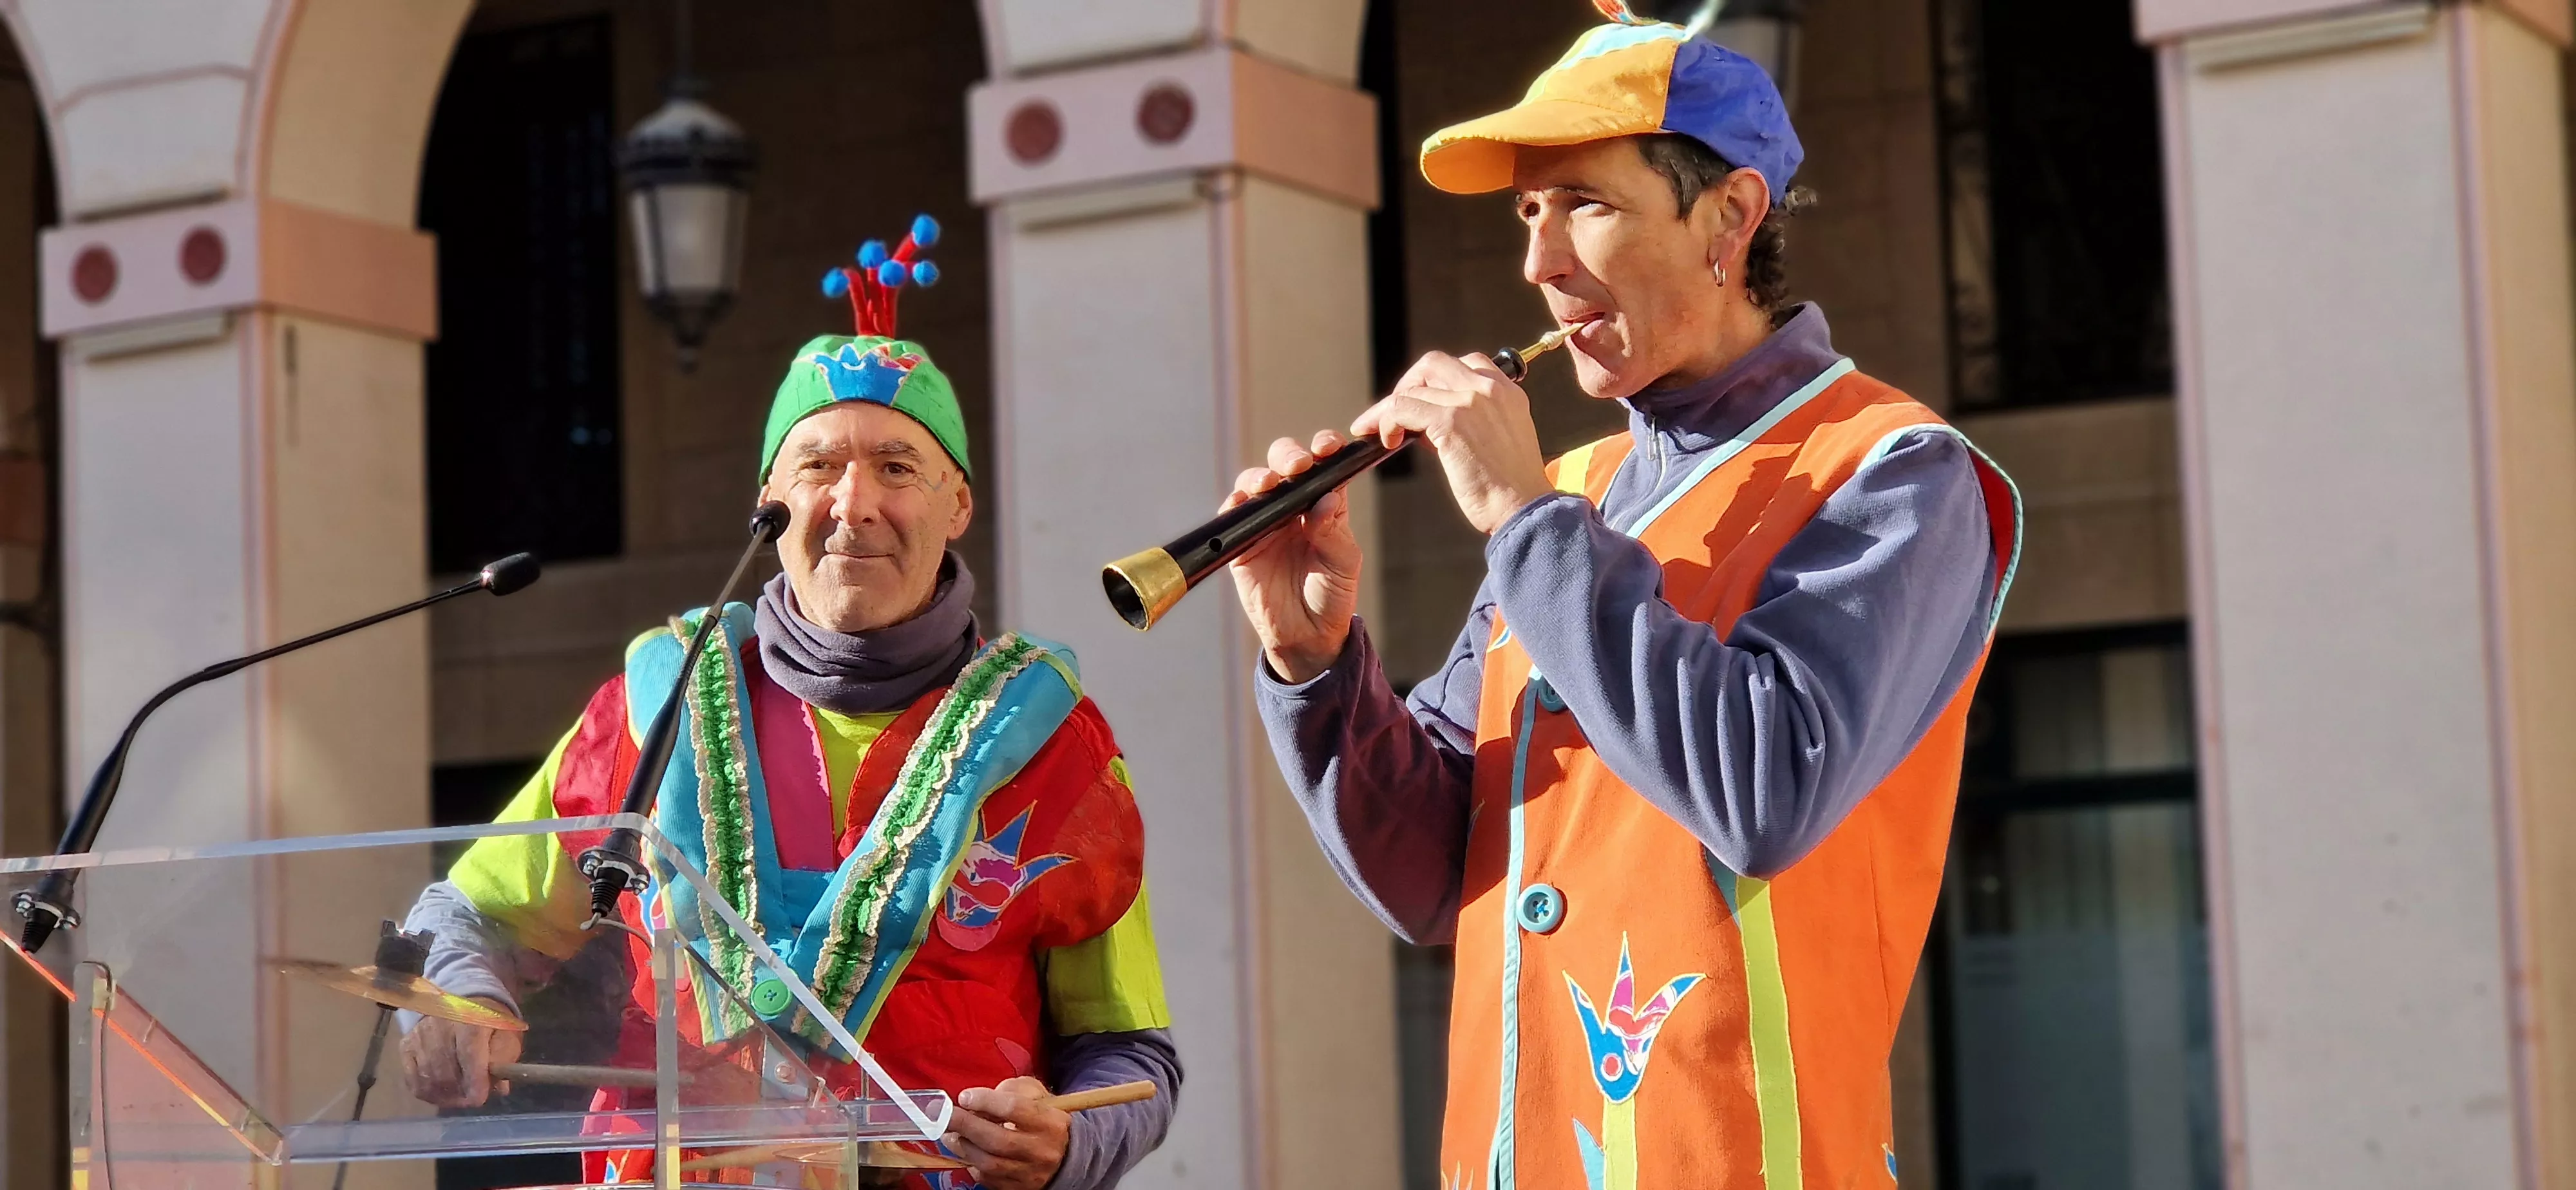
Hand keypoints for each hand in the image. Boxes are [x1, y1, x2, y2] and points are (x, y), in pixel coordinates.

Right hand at [398, 998, 522, 1107]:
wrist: (463, 998)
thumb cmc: (488, 1021)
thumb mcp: (506, 1034)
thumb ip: (504, 1060)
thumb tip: (499, 1088)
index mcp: (470, 1020)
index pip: (469, 1054)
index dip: (474, 1082)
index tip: (480, 1099)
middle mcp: (440, 1026)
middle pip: (447, 1072)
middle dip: (461, 1093)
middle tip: (472, 1099)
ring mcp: (419, 1037)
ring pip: (428, 1079)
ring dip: (445, 1096)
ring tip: (459, 1097)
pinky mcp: (406, 1045)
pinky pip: (412, 1080)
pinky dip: (427, 1092)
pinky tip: (441, 1094)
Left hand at [946, 1076, 1070, 1189]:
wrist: (1063, 1154)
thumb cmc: (1042, 1118)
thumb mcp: (1035, 1095)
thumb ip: (1011, 1090)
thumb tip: (977, 1100)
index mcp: (1050, 1122)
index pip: (1014, 1108)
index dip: (985, 1101)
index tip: (965, 1097)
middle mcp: (1042, 1150)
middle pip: (998, 1139)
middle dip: (966, 1125)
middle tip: (946, 1116)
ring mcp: (1030, 1173)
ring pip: (990, 1162)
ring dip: (964, 1147)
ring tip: (951, 1134)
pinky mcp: (1018, 1188)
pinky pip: (988, 1178)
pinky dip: (972, 1164)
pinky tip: (967, 1151)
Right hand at [1224, 430, 1364, 682]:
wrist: (1306, 636)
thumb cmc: (1331, 596)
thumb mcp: (1343, 564)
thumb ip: (1333, 531)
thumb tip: (1325, 498)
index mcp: (1325, 504)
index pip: (1324, 466)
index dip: (1324, 449)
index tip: (1328, 447)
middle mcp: (1294, 506)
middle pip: (1286, 464)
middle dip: (1289, 456)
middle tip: (1298, 465)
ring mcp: (1265, 521)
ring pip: (1256, 482)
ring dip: (1260, 476)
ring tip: (1269, 484)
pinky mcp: (1242, 541)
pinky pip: (1233, 514)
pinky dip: (1235, 504)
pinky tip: (1242, 502)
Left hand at [1352, 351, 1553, 535]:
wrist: (1523, 508)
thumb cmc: (1510, 488)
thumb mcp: (1499, 439)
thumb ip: (1470, 421)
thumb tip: (1427, 423)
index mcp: (1506, 392)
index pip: (1466, 363)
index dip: (1435, 380)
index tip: (1424, 402)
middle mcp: (1489, 389)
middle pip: (1433, 363)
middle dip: (1408, 383)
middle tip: (1397, 412)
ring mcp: (1469, 401)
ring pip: (1412, 387)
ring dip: (1388, 408)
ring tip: (1383, 431)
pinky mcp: (1450, 421)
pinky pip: (1402, 407)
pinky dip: (1387, 421)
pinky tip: (1389, 441)